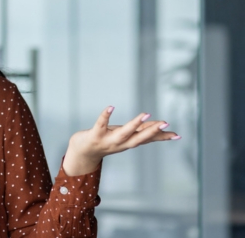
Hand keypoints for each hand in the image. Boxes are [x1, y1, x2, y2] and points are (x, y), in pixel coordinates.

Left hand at [62, 106, 179, 175]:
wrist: (83, 152)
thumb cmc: (107, 140)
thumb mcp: (126, 136)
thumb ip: (141, 131)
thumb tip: (161, 126)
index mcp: (129, 143)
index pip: (147, 140)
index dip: (161, 137)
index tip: (176, 135)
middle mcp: (120, 144)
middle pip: (138, 139)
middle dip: (152, 132)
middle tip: (165, 123)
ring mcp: (107, 140)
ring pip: (123, 133)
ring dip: (134, 124)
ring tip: (145, 114)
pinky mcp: (95, 135)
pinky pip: (100, 124)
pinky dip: (105, 116)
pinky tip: (111, 107)